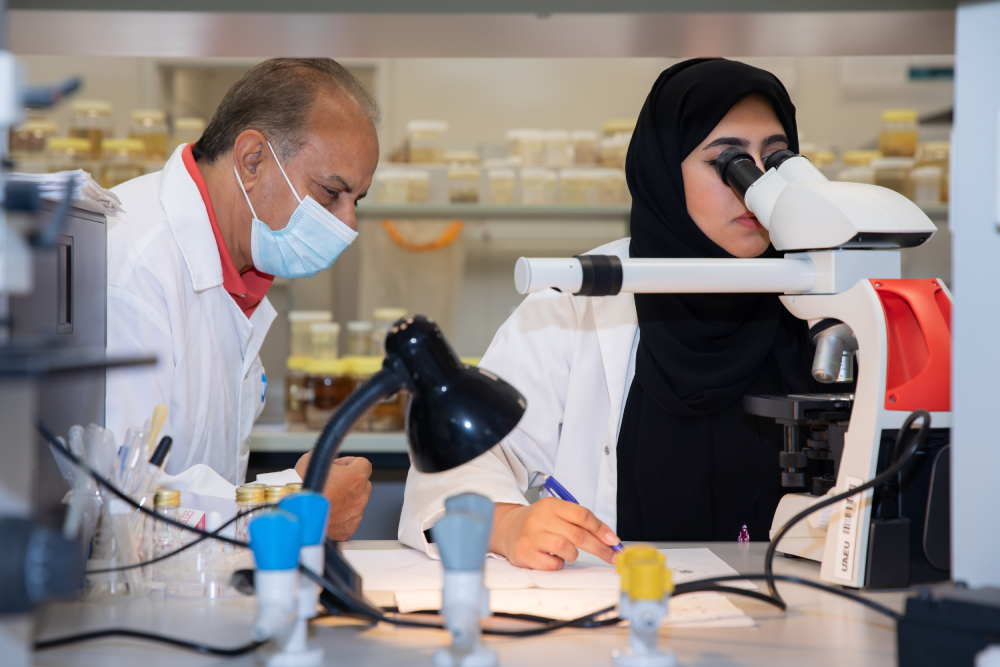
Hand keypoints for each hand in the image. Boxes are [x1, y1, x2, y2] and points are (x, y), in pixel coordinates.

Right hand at [294, 452, 372, 540]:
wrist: (290, 514)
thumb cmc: (299, 488)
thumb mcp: (312, 460)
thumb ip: (330, 458)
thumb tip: (333, 459)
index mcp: (356, 478)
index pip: (364, 464)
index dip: (350, 463)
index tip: (340, 467)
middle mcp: (360, 497)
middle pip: (363, 485)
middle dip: (351, 483)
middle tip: (333, 484)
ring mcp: (355, 515)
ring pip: (357, 503)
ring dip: (347, 500)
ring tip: (327, 500)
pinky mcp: (348, 530)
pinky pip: (349, 520)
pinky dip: (341, 517)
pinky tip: (327, 513)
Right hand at [490, 498, 621, 570]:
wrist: (507, 528)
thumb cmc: (539, 522)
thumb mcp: (556, 513)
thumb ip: (580, 523)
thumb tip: (608, 539)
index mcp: (551, 505)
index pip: (582, 515)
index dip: (601, 529)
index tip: (613, 541)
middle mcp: (540, 519)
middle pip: (578, 535)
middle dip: (599, 548)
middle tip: (611, 556)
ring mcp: (532, 537)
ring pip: (567, 550)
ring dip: (573, 555)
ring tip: (565, 551)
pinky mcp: (525, 554)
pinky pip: (553, 564)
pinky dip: (558, 564)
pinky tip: (551, 557)